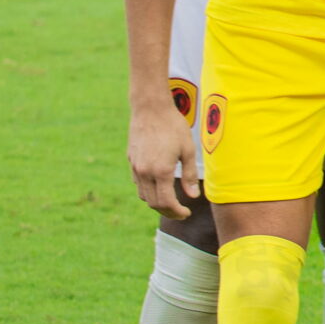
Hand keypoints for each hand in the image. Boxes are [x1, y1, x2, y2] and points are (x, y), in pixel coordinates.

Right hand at [128, 94, 200, 215]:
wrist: (150, 110)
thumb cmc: (173, 127)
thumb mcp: (188, 150)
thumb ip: (189, 175)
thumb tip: (193, 196)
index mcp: (160, 171)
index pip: (166, 202)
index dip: (176, 212)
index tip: (186, 213)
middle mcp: (144, 172)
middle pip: (153, 203)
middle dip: (168, 211)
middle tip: (181, 213)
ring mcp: (135, 167)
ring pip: (143, 195)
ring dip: (157, 203)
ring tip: (172, 202)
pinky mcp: (131, 161)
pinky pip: (138, 184)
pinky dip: (148, 191)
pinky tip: (160, 188)